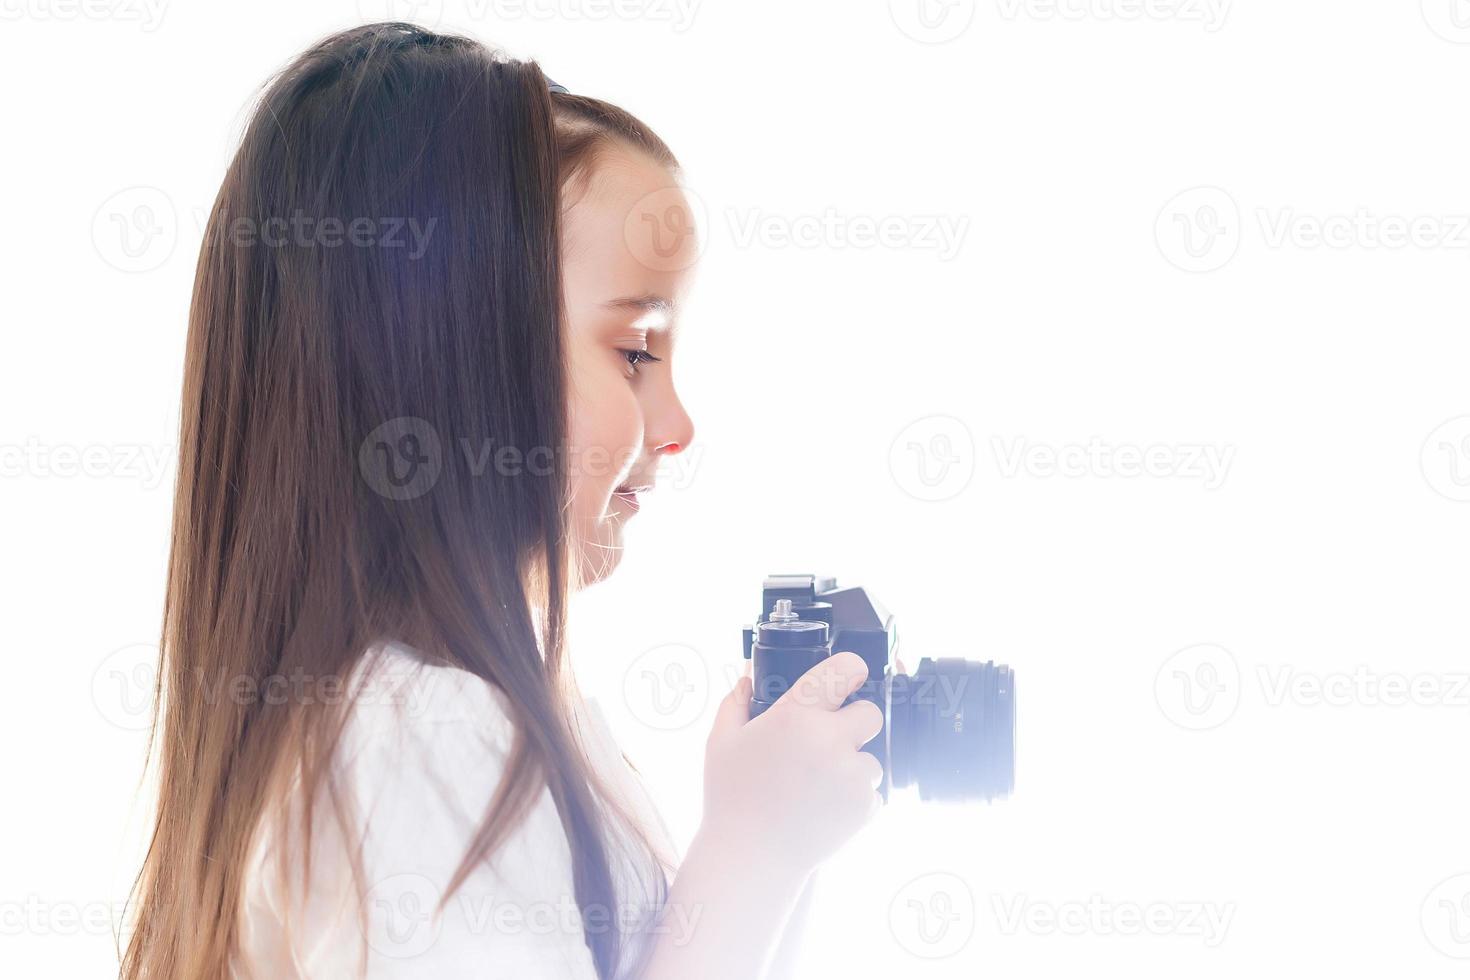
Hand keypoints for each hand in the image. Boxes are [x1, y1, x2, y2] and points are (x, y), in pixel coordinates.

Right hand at [697, 653, 884, 874]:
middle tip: (827, 740)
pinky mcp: (864, 807)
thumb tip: (748, 675)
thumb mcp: (721, 742)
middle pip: (871, 713)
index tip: (849, 676)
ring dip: (853, 765)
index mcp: (795, 715)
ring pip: (872, 757)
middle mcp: (829, 740)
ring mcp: (851, 775)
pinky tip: (823, 806)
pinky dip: (855, 798)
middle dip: (853, 723)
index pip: (846, 669)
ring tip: (817, 784)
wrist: (750, 859)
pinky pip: (873, 791)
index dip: (851, 670)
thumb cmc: (731, 799)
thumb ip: (736, 700)